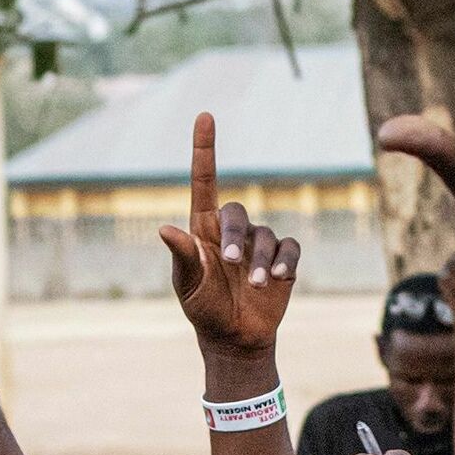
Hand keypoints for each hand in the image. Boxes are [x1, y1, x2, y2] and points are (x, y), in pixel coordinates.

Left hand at [158, 114, 303, 363]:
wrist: (235, 338)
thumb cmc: (204, 308)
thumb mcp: (188, 285)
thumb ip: (182, 257)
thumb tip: (165, 229)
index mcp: (204, 230)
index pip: (204, 181)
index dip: (204, 149)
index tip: (205, 116)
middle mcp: (232, 231)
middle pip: (237, 213)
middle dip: (236, 236)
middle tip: (232, 263)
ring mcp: (258, 245)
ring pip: (266, 236)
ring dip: (262, 261)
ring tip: (257, 286)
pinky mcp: (282, 261)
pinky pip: (289, 248)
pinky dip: (286, 261)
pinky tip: (279, 279)